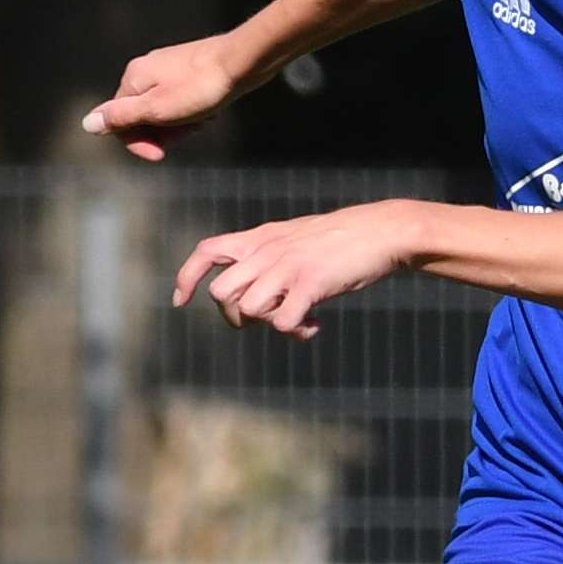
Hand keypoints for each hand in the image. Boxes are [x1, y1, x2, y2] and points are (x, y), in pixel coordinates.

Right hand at [81, 35, 250, 163]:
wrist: (242, 62)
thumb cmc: (201, 87)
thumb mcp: (157, 109)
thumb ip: (121, 117)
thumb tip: (86, 123)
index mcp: (133, 78)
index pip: (120, 121)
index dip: (138, 142)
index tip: (160, 154)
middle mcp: (146, 70)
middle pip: (142, 116)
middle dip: (162, 133)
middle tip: (188, 132)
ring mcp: (168, 69)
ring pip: (164, 110)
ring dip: (180, 124)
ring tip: (202, 119)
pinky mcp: (189, 70)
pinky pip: (182, 100)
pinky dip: (192, 112)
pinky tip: (209, 111)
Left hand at [172, 203, 411, 338]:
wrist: (381, 231)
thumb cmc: (342, 240)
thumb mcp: (296, 238)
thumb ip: (270, 257)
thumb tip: (253, 293)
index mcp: (261, 238)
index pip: (207, 251)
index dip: (188, 277)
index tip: (181, 300)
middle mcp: (267, 251)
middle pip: (221, 292)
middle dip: (236, 316)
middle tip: (267, 316)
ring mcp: (287, 267)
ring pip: (248, 309)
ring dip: (269, 324)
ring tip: (297, 319)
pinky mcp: (310, 284)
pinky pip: (282, 322)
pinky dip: (296, 331)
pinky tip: (314, 325)